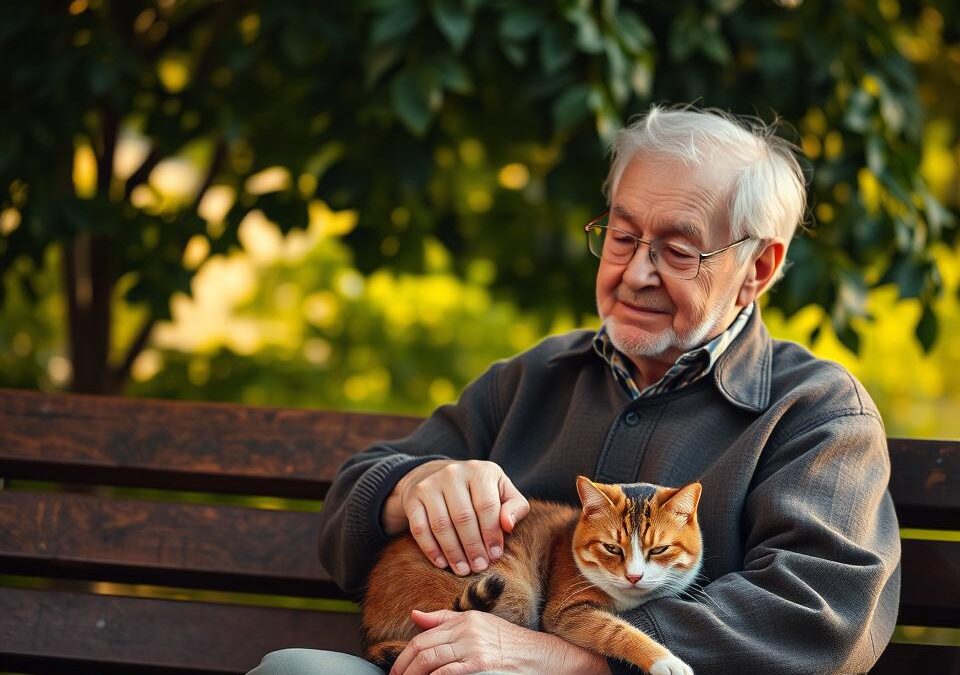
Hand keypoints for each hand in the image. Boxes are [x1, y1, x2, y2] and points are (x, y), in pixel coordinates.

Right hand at [382, 459, 528, 574]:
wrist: (438, 475)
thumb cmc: (479, 491)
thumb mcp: (502, 491)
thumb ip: (515, 507)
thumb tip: (508, 525)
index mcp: (480, 471)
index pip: (487, 506)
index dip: (491, 534)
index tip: (495, 555)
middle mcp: (453, 473)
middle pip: (463, 517)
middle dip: (473, 547)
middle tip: (479, 567)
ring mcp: (430, 484)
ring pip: (441, 525)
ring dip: (453, 552)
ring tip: (462, 569)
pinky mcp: (413, 498)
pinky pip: (420, 528)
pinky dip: (431, 549)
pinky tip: (442, 563)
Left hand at [389, 609, 609, 674]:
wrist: (544, 657)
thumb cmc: (512, 645)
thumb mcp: (480, 625)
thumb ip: (446, 620)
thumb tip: (415, 616)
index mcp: (465, 619)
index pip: (424, 635)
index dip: (405, 655)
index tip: (398, 670)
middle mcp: (467, 629)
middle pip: (422, 648)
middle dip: (403, 667)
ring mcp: (473, 648)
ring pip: (429, 661)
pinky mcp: (480, 666)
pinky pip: (446, 673)